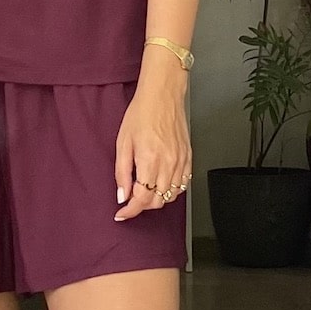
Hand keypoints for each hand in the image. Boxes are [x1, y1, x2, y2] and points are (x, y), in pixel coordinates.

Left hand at [114, 62, 190, 219]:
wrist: (162, 95)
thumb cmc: (141, 113)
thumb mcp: (123, 143)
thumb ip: (122, 172)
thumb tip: (122, 195)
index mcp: (150, 160)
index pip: (142, 199)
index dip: (130, 211)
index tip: (122, 214)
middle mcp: (168, 164)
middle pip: (157, 201)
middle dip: (141, 206)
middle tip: (130, 200)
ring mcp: (181, 161)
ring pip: (171, 196)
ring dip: (156, 199)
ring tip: (145, 191)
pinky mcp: (188, 157)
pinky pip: (183, 184)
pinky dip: (171, 190)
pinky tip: (161, 184)